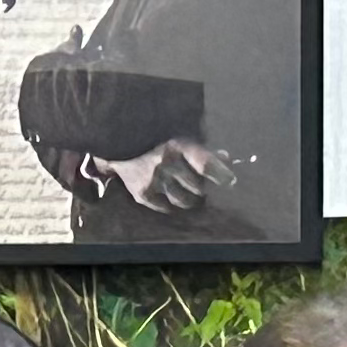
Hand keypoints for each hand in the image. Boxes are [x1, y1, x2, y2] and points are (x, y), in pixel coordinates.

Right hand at [99, 137, 236, 213]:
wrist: (117, 144)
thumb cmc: (155, 139)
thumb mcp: (178, 138)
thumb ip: (202, 150)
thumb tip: (226, 159)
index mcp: (177, 145)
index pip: (205, 164)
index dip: (221, 175)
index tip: (230, 181)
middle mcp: (165, 163)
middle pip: (198, 187)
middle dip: (202, 187)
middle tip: (200, 184)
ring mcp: (153, 180)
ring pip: (184, 201)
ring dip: (190, 199)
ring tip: (188, 192)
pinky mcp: (143, 194)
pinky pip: (167, 208)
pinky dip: (172, 203)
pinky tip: (169, 193)